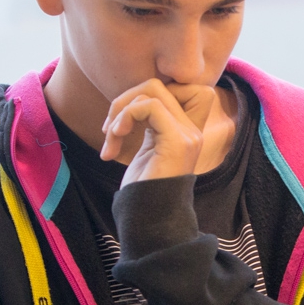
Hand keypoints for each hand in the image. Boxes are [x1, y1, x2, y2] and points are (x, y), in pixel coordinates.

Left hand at [100, 79, 217, 184]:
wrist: (148, 220)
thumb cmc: (142, 189)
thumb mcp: (146, 147)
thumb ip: (150, 123)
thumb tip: (133, 96)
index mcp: (187, 130)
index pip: (178, 86)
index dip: (146, 94)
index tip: (126, 120)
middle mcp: (193, 130)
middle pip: (159, 84)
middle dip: (125, 99)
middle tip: (110, 128)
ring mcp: (188, 135)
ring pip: (152, 91)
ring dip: (120, 110)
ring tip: (111, 137)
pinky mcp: (176, 141)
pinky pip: (149, 106)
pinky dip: (125, 117)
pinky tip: (114, 139)